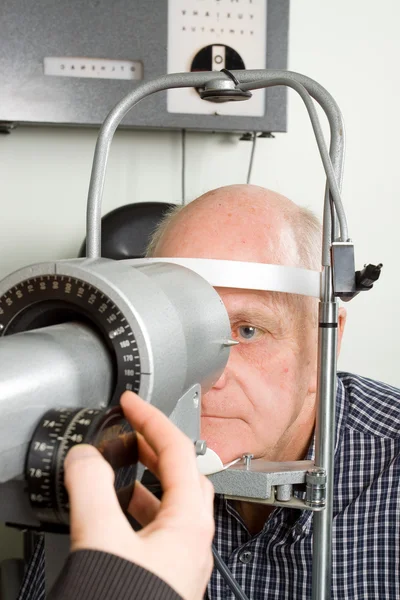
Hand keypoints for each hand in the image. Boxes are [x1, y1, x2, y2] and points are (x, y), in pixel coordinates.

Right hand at [63, 391, 214, 599]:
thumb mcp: (100, 538)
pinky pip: (162, 527)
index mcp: (189, 523)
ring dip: (152, 477)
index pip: (179, 451)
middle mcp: (194, 540)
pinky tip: (123, 512)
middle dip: (158, 445)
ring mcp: (183, 560)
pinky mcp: (167, 576)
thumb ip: (90, 488)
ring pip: (175, 502)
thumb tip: (83, 458)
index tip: (132, 403)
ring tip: (128, 464)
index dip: (153, 419)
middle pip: (185, 474)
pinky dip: (143, 507)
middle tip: (134, 428)